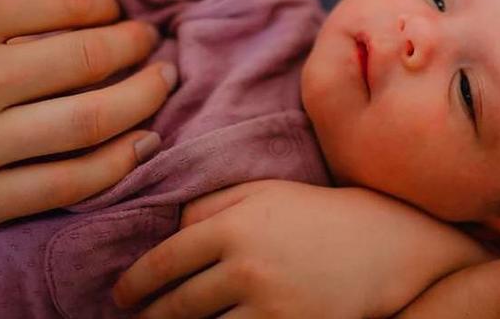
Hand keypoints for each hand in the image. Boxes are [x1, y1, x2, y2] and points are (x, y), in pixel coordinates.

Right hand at [0, 0, 175, 239]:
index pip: (61, 0)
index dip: (106, 5)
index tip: (120, 12)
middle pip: (87, 57)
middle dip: (136, 48)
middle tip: (153, 45)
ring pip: (92, 120)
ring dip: (144, 99)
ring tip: (162, 83)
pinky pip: (71, 182)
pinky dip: (120, 160)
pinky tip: (145, 141)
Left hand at [113, 180, 490, 317]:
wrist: (379, 244)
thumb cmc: (312, 213)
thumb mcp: (261, 192)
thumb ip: (209, 205)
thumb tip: (166, 230)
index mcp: (232, 226)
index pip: (164, 261)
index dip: (135, 283)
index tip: (121, 295)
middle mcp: (244, 267)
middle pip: (177, 303)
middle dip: (150, 315)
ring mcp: (268, 304)